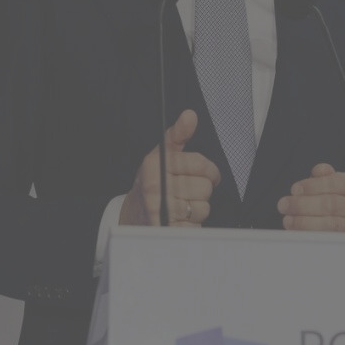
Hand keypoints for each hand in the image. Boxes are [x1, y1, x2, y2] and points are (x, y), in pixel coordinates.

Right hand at [119, 110, 219, 227]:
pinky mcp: (166, 229)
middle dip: (202, 191)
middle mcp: (155, 186)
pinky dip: (192, 225)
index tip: (208, 174)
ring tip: (182, 205)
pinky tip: (180, 219)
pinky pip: (196, 227)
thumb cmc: (151, 182)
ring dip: (197, 210)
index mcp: (156, 164)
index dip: (211, 171)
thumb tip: (190, 115)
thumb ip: (177, 135)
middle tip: (189, 191)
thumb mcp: (161, 155)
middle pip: (205, 188)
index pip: (201, 165)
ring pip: (203, 208)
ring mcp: (160, 209)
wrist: (133, 215)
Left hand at [277, 164, 344, 231]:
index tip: (294, 189)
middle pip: (331, 204)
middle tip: (284, 205)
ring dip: (304, 222)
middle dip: (303, 205)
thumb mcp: (331, 182)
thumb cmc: (336, 196)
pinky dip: (310, 234)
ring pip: (331, 224)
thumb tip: (319, 171)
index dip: (313, 186)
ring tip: (287, 219)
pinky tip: (296, 231)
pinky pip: (329, 239)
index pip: (337, 183)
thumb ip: (324, 176)